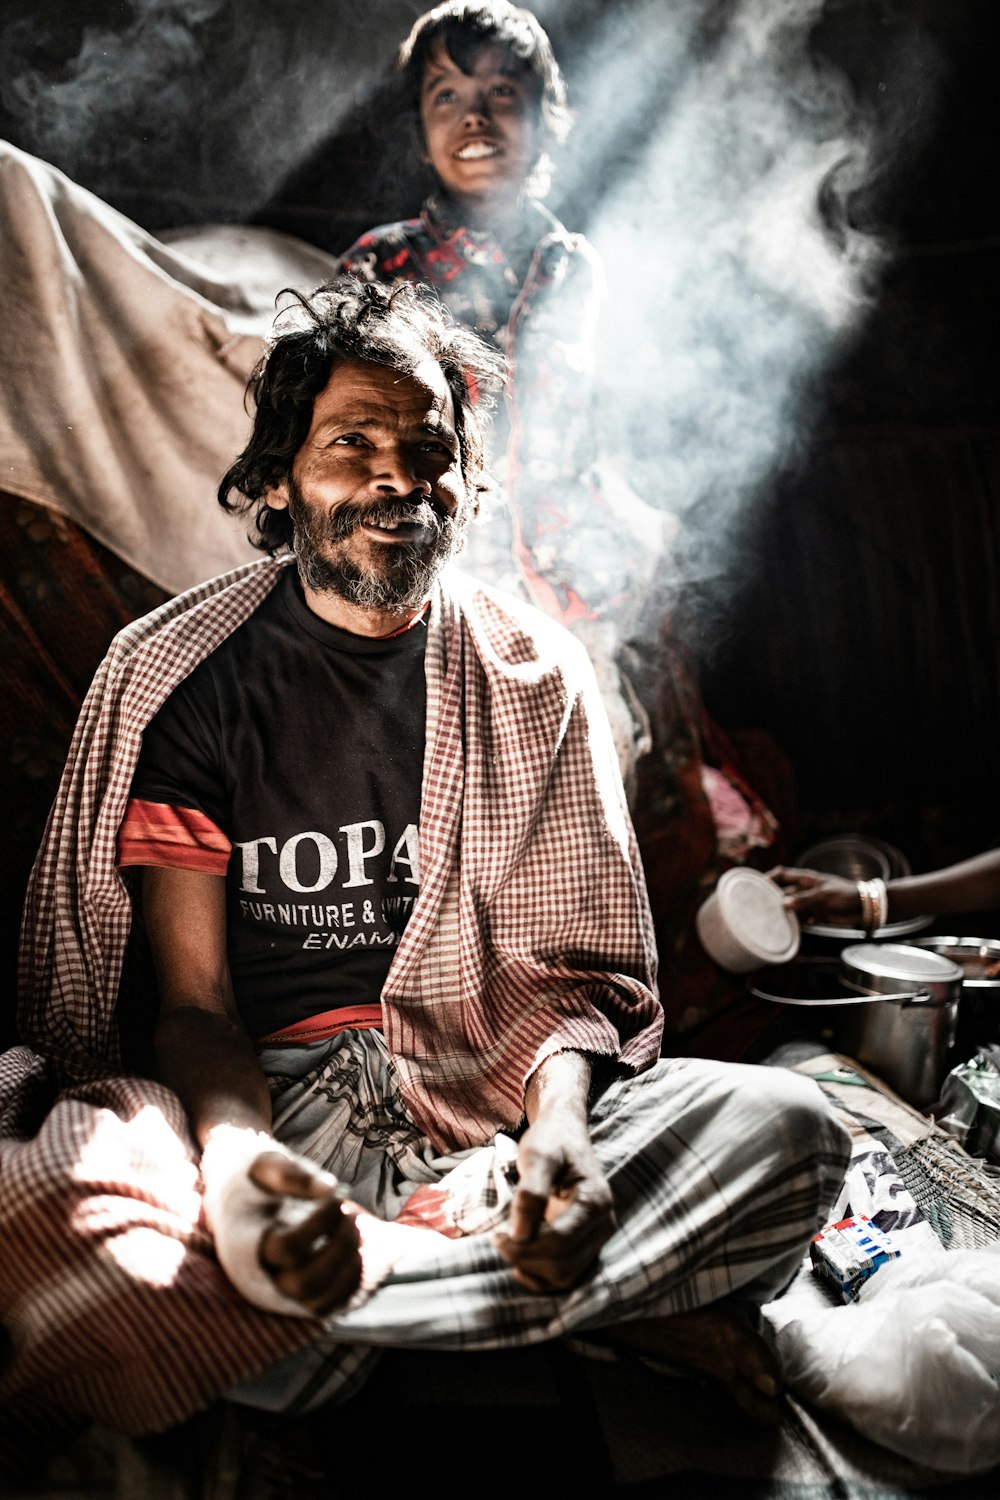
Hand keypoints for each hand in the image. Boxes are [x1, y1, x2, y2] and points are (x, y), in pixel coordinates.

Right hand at [250, 1152, 362, 1316]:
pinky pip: (329, 1306)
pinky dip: (350, 1281)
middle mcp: (259, 1277)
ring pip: (320, 1302)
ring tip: (356, 1228)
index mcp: (244, 1244)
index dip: (320, 1224)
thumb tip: (331, 1187)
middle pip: (305, 1283)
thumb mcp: (266, 1165)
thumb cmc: (253, 1179)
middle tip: (351, 1214)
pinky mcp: (296, 1297)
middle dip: (338, 1248)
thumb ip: (294, 1174)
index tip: (338, 1198)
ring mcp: (278, 1291)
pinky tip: (356, 1246)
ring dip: (348, 1266)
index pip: (287, 1248)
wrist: (236, 1199)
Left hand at [494, 1110, 615, 1293]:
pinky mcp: (585, 1244)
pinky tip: (519, 1264)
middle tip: (498, 1239)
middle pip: (562, 1264)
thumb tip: (518, 1236)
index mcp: (595, 1201)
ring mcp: (596, 1237)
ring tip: (508, 1247)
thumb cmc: (550, 1141)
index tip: (497, 1235)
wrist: (564, 1133)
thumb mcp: (536, 1156)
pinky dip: (541, 1277)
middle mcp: (603, 1224)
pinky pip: (566, 1276)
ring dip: (531, 1269)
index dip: (524, 1246)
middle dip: (525, 1258)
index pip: (560, 1242)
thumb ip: (530, 1194)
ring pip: (565, 1276)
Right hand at [767, 866, 861, 925]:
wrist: (864, 907)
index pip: (782, 874)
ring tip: (772, 920)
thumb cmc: (845, 895)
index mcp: (806, 879)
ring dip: (784, 913)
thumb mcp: (823, 896)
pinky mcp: (817, 913)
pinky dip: (797, 922)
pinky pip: (802, 918)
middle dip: (773, 898)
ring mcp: (810, 902)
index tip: (756, 884)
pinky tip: (792, 929)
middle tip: (759, 906)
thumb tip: (783, 903)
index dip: (769, 877)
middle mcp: (805, 889)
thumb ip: (803, 900)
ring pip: (792, 906)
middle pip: (784, 891)